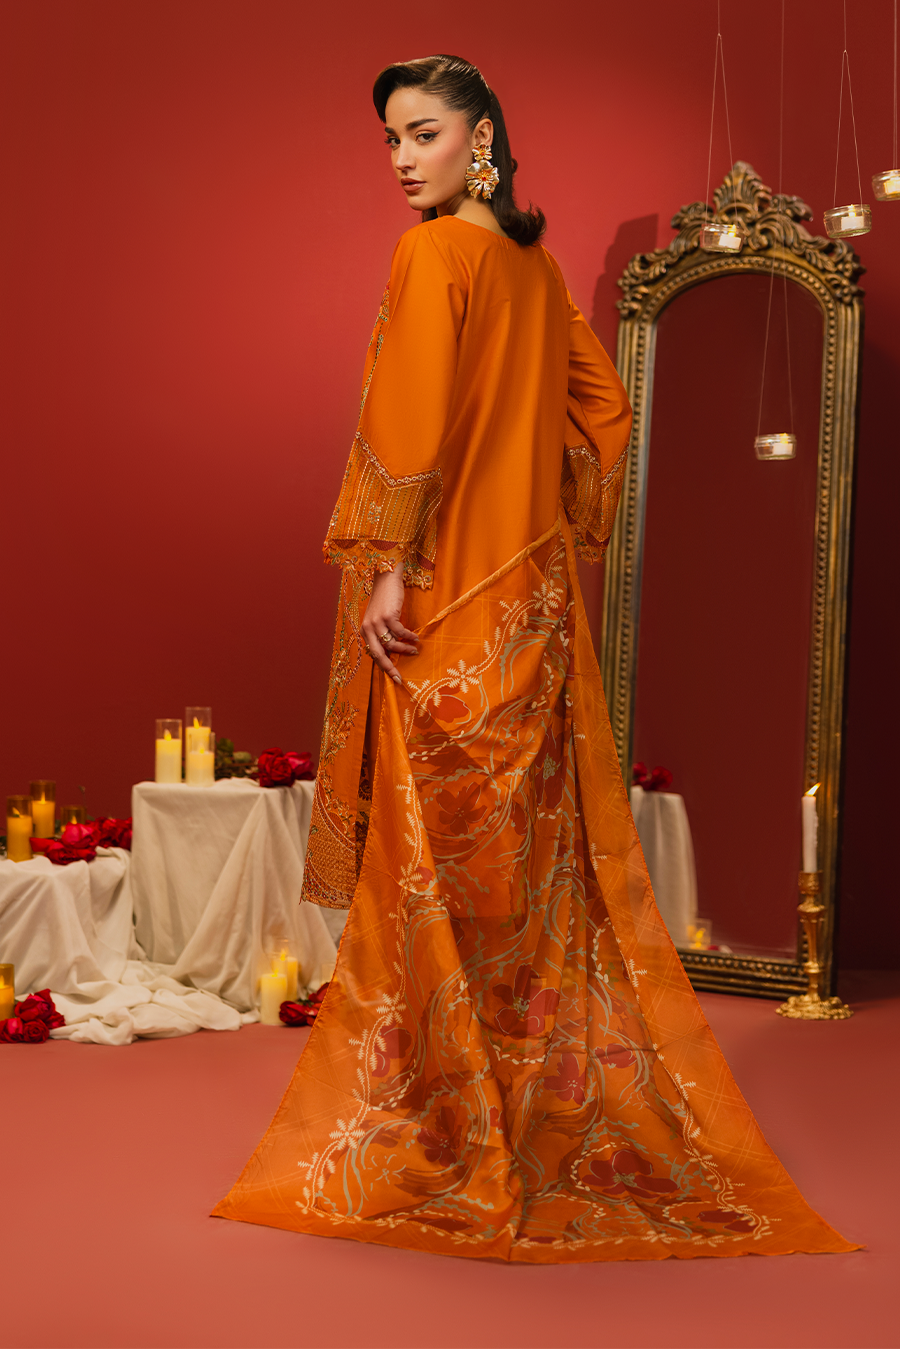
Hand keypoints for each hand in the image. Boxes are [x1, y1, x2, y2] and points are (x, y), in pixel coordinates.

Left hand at [361, 560, 419, 683]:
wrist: (386, 579)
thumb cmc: (384, 600)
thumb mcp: (379, 618)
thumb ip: (382, 634)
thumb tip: (393, 652)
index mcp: (364, 631)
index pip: (373, 654)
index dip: (384, 667)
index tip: (394, 677)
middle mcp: (368, 628)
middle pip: (379, 654)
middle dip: (390, 668)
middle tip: (399, 678)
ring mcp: (377, 622)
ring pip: (392, 643)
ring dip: (405, 649)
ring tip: (415, 650)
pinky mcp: (387, 615)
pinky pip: (400, 632)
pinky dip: (409, 636)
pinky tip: (415, 637)